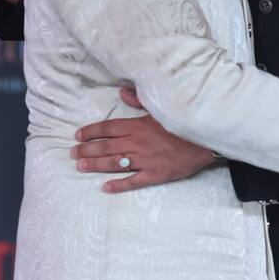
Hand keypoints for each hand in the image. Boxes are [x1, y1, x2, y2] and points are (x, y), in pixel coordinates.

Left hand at [72, 91, 214, 192]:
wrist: (206, 139)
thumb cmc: (184, 121)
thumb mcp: (161, 107)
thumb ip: (139, 100)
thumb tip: (121, 92)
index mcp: (137, 125)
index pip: (108, 128)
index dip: (91, 132)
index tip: (77, 135)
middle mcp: (136, 143)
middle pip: (106, 146)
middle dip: (87, 149)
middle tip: (72, 153)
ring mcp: (145, 160)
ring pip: (114, 163)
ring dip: (95, 165)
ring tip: (80, 166)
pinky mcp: (155, 174)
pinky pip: (133, 181)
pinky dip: (118, 185)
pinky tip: (105, 187)